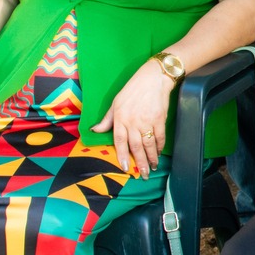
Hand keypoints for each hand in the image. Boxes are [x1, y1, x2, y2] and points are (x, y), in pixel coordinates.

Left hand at [101, 60, 171, 178]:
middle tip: (143, 175)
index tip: (124, 167)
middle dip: (139, 162)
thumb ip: (107, 119)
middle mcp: (133, 122)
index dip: (122, 155)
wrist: (153, 79)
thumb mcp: (115, 103)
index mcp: (120, 118)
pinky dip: (159, 147)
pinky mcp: (159, 119)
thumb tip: (95, 130)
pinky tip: (158, 153)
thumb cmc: (132, 90)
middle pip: (135, 146)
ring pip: (148, 144)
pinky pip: (159, 137)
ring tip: (152, 168)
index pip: (120, 140)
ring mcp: (147, 121)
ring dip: (151, 158)